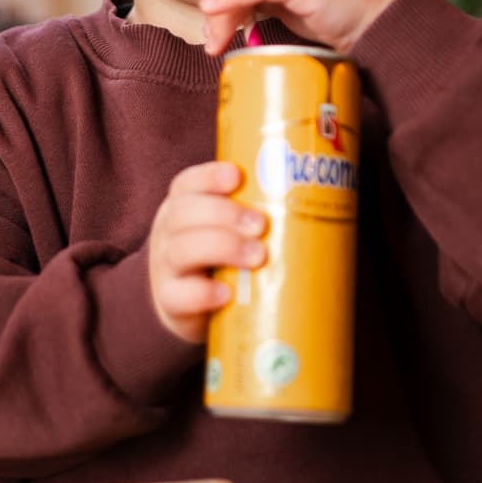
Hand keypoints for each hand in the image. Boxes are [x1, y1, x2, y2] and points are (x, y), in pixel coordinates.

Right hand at [148, 161, 267, 343]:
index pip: (187, 184)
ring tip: (257, 256)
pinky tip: (227, 293)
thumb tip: (317, 201)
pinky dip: (203, 293)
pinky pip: (178, 296)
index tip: (237, 176)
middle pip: (184, 213)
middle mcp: (168, 232)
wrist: (190, 306)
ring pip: (182, 250)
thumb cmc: (222, 259)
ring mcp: (165, 268)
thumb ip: (256, 214)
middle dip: (225, 214)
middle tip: (262, 225)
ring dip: (223, 248)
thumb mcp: (230, 230)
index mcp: (183, 207)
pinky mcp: (170, 302)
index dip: (209, 177)